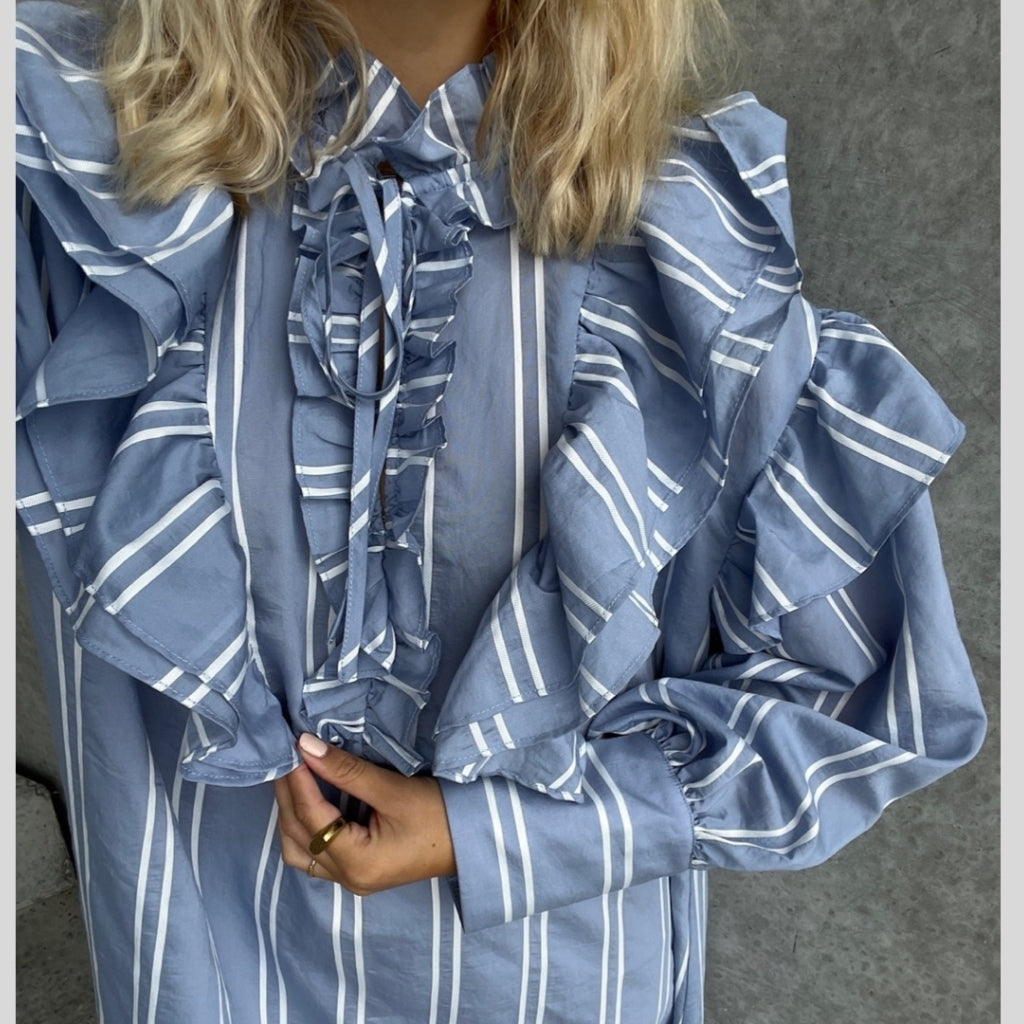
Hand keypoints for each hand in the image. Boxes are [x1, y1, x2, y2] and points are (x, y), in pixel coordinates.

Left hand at [274, 733, 455, 894]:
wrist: (473, 840)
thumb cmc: (439, 815)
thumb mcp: (393, 790)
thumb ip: (347, 771)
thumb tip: (306, 747)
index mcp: (357, 863)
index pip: (311, 818)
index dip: (297, 781)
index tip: (290, 749)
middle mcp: (348, 878)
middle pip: (297, 838)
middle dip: (287, 796)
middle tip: (284, 758)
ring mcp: (352, 879)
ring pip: (301, 850)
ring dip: (292, 815)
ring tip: (294, 778)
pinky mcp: (359, 871)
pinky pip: (317, 852)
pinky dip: (307, 826)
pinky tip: (311, 799)